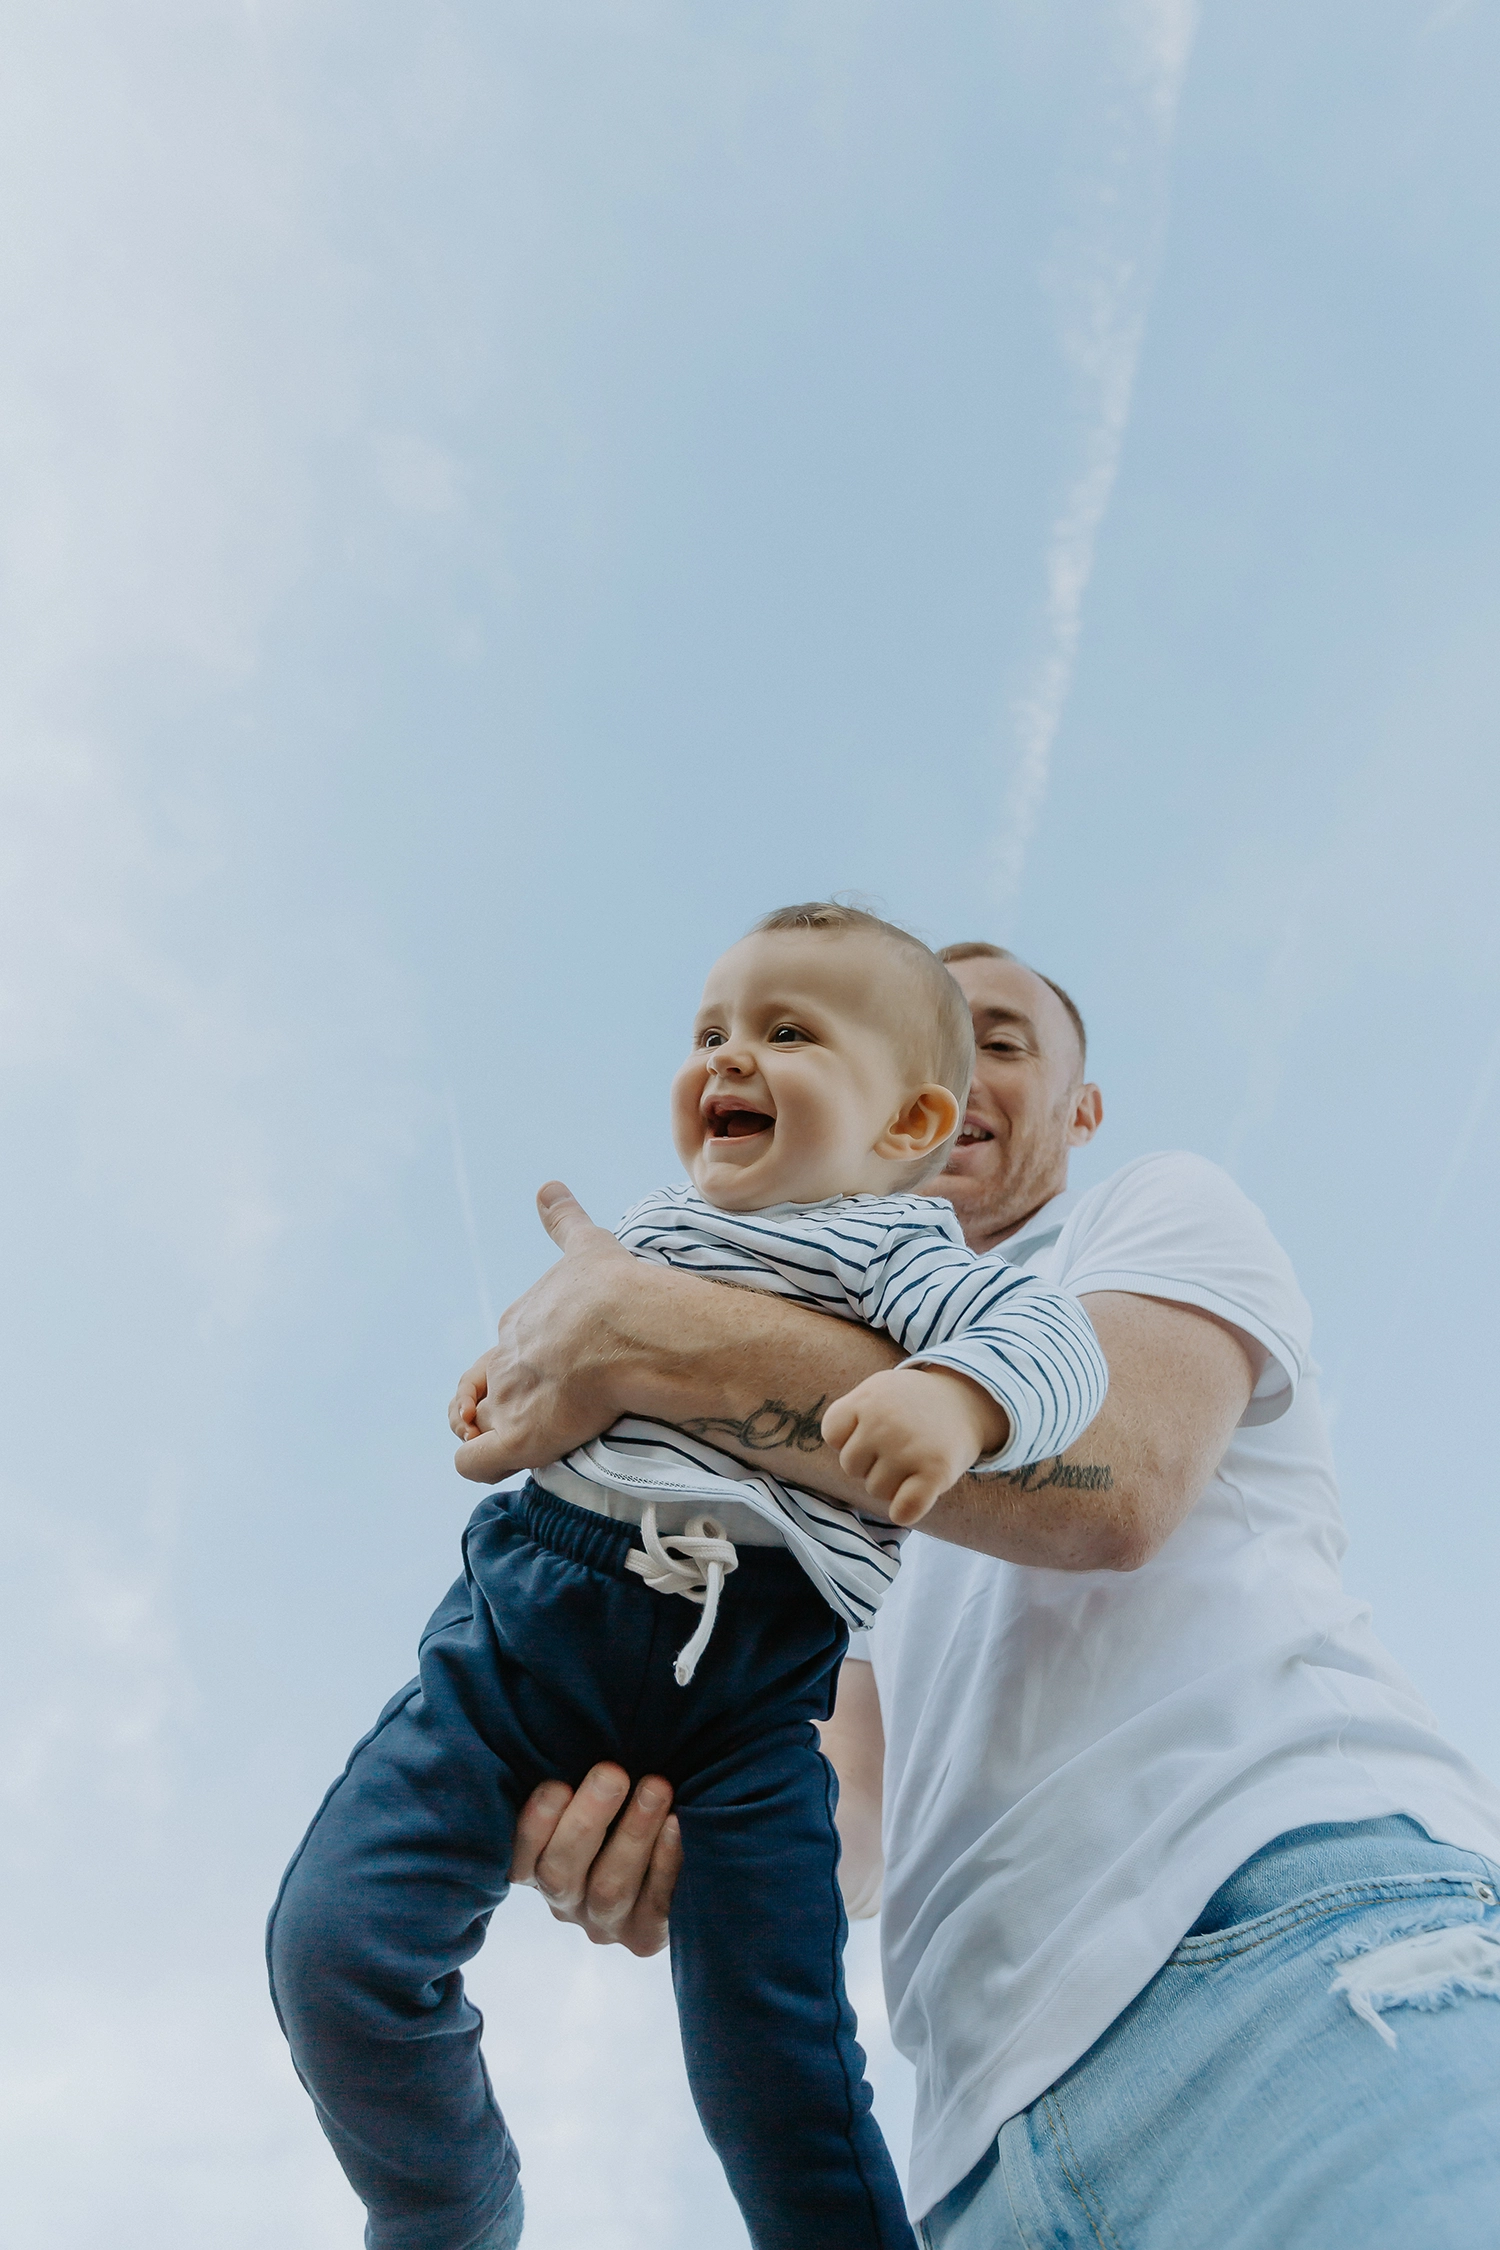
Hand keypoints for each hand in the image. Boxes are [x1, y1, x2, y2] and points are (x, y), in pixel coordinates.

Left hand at [448, 1181, 636, 1483]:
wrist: (625, 1326)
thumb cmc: (612, 1289)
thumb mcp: (587, 1245)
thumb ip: (565, 1221)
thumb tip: (547, 1187)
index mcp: (522, 1319)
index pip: (510, 1344)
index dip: (526, 1361)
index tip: (552, 1368)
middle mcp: (506, 1358)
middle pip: (487, 1383)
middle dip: (499, 1397)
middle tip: (534, 1407)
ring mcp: (509, 1399)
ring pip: (478, 1423)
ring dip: (488, 1431)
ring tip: (512, 1437)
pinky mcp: (517, 1437)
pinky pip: (474, 1461)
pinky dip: (478, 1462)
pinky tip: (499, 1460)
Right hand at [510, 1763, 681, 1954]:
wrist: (672, 1868)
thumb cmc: (620, 1810)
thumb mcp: (589, 1800)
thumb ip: (578, 1783)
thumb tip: (582, 1734)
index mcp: (538, 1870)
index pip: (521, 1856)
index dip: (535, 1824)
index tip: (558, 1784)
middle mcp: (565, 1903)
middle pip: (561, 1873)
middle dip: (587, 1819)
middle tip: (613, 1772)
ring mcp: (605, 1925)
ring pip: (609, 1889)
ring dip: (633, 1834)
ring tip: (656, 1787)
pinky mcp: (646, 1936)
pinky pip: (655, 1904)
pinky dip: (665, 1860)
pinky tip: (678, 1824)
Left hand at [821, 1366, 1007, 1525]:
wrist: (968, 1399)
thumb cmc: (913, 1403)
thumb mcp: (878, 1389)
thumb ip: (851, 1414)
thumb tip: (839, 1452)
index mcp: (868, 1398)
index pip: (832, 1433)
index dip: (848, 1438)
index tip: (870, 1430)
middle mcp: (885, 1422)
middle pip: (850, 1465)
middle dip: (870, 1461)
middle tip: (896, 1446)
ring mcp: (910, 1449)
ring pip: (875, 1489)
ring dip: (890, 1483)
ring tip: (911, 1460)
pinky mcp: (935, 1472)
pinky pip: (903, 1510)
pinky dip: (905, 1511)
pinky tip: (916, 1494)